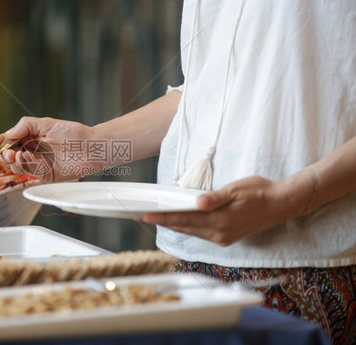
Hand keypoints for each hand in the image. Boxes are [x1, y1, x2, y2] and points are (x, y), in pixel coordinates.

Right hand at [0, 117, 95, 182]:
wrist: (92, 147)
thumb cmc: (73, 133)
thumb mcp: (46, 123)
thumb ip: (25, 125)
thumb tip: (7, 134)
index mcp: (30, 138)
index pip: (8, 142)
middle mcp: (32, 152)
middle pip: (9, 157)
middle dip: (5, 155)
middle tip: (10, 152)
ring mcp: (38, 165)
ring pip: (18, 167)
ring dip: (17, 161)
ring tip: (23, 154)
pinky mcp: (46, 176)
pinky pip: (32, 173)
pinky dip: (31, 166)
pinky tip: (36, 159)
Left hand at [142, 174, 313, 245]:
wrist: (283, 204)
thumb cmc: (260, 191)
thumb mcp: (237, 189)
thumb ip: (215, 198)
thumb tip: (197, 203)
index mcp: (220, 220)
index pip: (184, 220)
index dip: (163, 218)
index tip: (146, 215)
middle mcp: (219, 233)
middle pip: (184, 228)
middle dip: (163, 222)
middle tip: (143, 216)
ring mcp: (223, 237)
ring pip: (191, 232)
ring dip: (174, 226)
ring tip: (156, 218)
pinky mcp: (227, 237)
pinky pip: (201, 233)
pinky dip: (188, 228)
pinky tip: (179, 222)